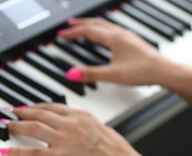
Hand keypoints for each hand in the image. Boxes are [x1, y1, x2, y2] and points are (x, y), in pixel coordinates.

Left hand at [4, 103, 139, 155]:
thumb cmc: (114, 148)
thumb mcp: (100, 128)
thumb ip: (83, 124)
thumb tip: (70, 125)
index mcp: (82, 115)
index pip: (54, 106)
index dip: (38, 106)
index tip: (29, 107)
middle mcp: (71, 124)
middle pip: (41, 114)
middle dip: (24, 113)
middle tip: (12, 113)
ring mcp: (63, 140)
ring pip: (34, 128)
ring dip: (17, 125)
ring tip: (7, 125)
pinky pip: (32, 153)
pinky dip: (16, 152)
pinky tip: (5, 152)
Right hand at [58, 18, 171, 85]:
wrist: (165, 71)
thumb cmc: (144, 71)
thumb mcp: (113, 75)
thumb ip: (91, 74)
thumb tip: (71, 74)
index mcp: (115, 38)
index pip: (89, 31)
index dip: (73, 32)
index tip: (61, 35)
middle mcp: (122, 34)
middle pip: (97, 24)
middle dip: (82, 24)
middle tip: (69, 24)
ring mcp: (129, 37)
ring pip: (107, 25)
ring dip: (93, 25)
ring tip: (84, 27)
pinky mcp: (134, 42)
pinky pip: (114, 30)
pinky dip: (103, 30)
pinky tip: (106, 37)